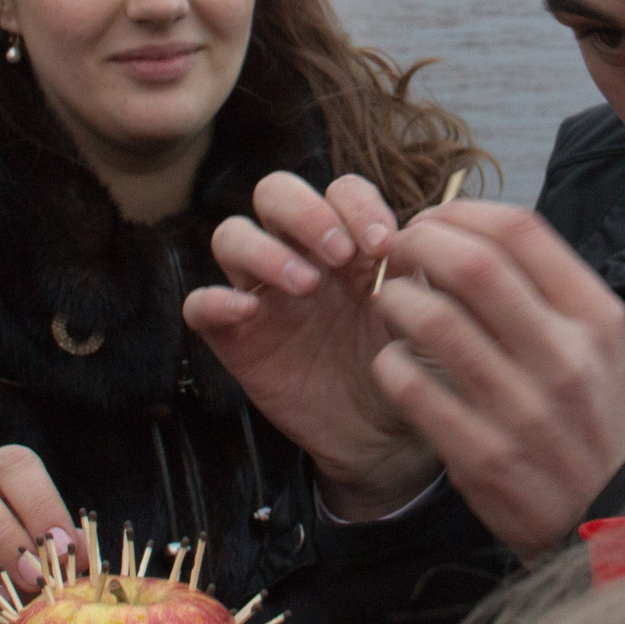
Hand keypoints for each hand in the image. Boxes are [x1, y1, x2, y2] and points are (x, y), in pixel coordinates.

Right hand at [185, 172, 442, 517]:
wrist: (384, 433)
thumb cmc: (405, 362)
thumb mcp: (424, 313)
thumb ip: (420, 270)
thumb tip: (414, 230)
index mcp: (348, 239)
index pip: (340, 189)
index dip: (357, 204)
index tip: (383, 243)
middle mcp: (300, 253)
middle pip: (275, 192)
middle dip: (305, 211)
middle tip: (340, 254)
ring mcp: (263, 293)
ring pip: (231, 235)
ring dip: (264, 249)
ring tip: (306, 285)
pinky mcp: (234, 337)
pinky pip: (200, 305)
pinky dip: (214, 301)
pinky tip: (247, 312)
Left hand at [368, 200, 624, 559]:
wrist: (609, 521)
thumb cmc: (593, 420)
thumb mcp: (599, 347)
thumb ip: (548, 290)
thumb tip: (472, 233)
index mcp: (595, 319)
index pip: (521, 230)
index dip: (461, 212)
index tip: (434, 221)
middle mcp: (565, 358)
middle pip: (473, 264)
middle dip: (418, 243)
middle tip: (395, 251)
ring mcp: (524, 409)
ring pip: (433, 319)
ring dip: (396, 300)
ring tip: (391, 303)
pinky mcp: (483, 456)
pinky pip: (411, 386)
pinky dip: (390, 362)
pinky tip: (395, 362)